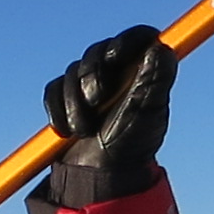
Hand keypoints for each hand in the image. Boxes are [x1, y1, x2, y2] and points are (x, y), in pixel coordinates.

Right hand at [42, 26, 174, 205]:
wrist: (99, 176)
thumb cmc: (130, 146)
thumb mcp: (147, 112)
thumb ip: (156, 78)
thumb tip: (159, 46)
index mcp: (142, 72)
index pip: (138, 37)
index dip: (125, 41)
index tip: (114, 57)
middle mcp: (117, 73)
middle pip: (97, 51)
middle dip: (92, 77)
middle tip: (97, 102)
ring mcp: (90, 85)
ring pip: (72, 72)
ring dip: (74, 102)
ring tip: (85, 129)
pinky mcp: (65, 98)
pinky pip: (53, 90)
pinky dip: (58, 111)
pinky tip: (68, 130)